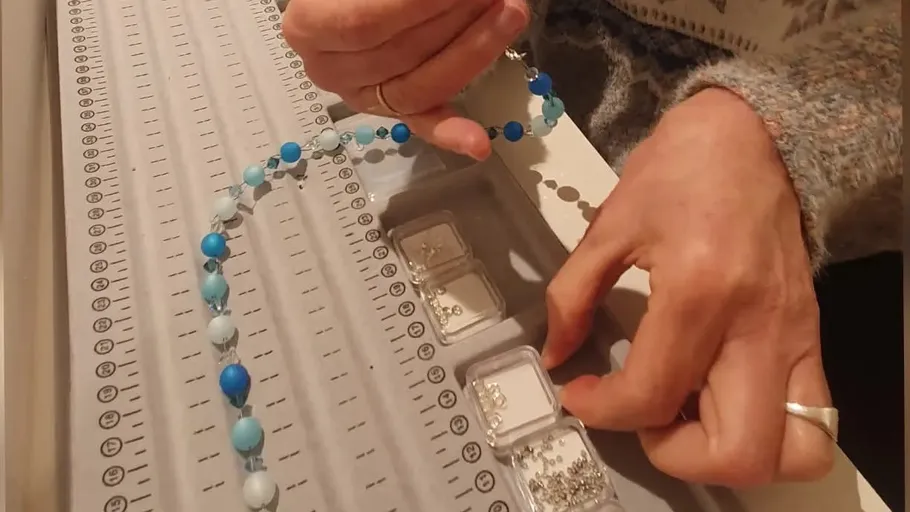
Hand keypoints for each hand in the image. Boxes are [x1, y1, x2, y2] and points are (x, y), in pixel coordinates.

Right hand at [282, 0, 529, 159]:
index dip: (416, 7)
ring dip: (474, 51)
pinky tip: (478, 144)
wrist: (355, 1)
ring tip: (509, 12)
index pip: (365, 24)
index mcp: (310, 28)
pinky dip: (452, 132)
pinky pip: (423, 122)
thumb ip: (392, 0)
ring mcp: (364, 96)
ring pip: (421, 86)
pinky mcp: (395, 109)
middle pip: (401, 54)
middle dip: (455, 19)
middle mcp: (329, 71)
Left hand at [542, 88, 834, 486]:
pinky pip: (810, 417)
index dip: (602, 410)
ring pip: (793, 451)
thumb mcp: (610, 225)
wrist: (752, 135)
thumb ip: (571, 295)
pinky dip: (763, 431)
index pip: (652, 394)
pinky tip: (713, 395)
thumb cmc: (678, 169)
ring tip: (682, 413)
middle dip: (675, 453)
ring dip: (728, 453)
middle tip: (641, 415)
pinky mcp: (811, 335)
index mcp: (697, 289)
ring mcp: (794, 335)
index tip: (579, 393)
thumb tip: (556, 354)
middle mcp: (757, 324)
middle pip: (738, 450)